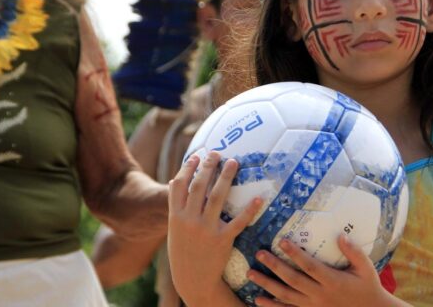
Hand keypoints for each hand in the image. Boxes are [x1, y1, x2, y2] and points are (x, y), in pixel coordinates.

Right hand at [168, 152, 262, 306]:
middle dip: (208, 166)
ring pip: (217, 197)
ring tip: (233, 162)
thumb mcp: (174, 228)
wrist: (192, 279)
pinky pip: (238, 222)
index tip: (197, 156)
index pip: (180, 185)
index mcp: (175, 215)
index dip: (188, 168)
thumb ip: (175, 205)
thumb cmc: (183, 250)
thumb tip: (174, 181)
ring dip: (225, 177)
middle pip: (199, 186)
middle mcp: (189, 220)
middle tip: (217, 153)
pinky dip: (249, 209)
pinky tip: (258, 197)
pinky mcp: (222, 240)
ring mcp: (205, 229)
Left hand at [249, 235, 396, 306]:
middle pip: (293, 280)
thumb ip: (354, 252)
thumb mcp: (366, 269)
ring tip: (251, 273)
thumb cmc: (368, 287)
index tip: (282, 240)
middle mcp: (320, 295)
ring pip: (285, 296)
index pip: (310, 266)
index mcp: (333, 281)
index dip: (295, 254)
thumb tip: (340, 235)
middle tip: (259, 253)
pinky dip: (271, 306)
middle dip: (275, 266)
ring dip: (267, 285)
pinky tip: (257, 299)